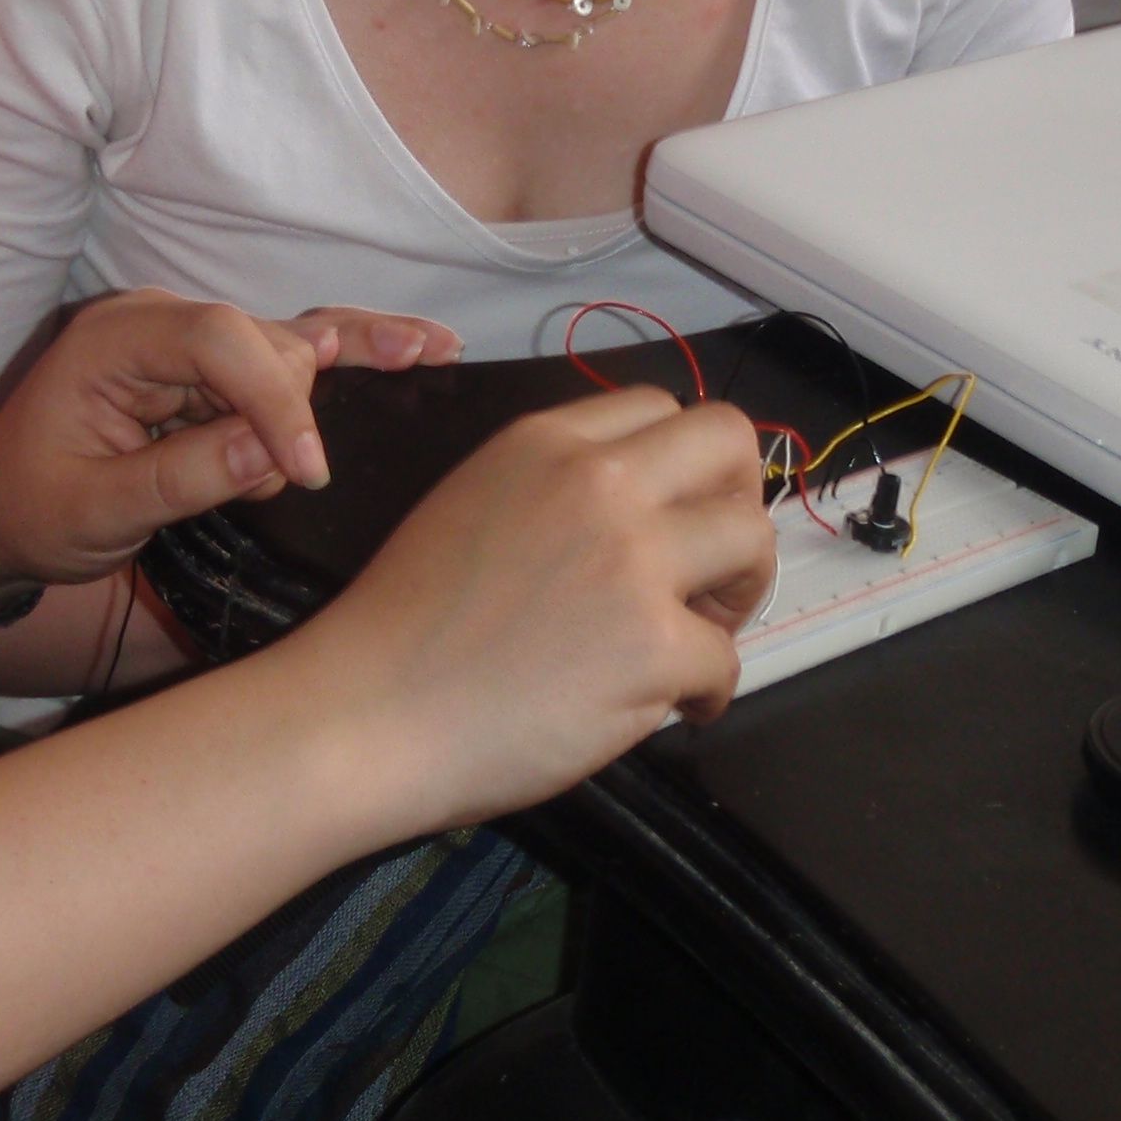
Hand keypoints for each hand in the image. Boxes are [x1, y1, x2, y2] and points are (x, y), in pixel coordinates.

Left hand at [0, 289, 459, 603]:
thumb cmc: (31, 512)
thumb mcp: (93, 513)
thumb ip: (180, 478)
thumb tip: (270, 454)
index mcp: (115, 341)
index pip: (218, 343)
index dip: (272, 400)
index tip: (303, 470)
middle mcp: (159, 322)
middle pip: (263, 341)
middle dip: (294, 406)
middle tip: (290, 480)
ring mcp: (191, 340)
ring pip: (288, 343)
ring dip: (340, 372)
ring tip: (433, 354)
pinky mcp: (215, 367)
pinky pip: (291, 354)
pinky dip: (350, 355)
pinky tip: (421, 345)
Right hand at [275, 388, 775, 838]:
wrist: (366, 714)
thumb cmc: (403, 626)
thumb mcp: (473, 503)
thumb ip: (553, 488)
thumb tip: (635, 515)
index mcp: (546, 442)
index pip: (661, 406)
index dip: (682, 465)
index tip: (671, 518)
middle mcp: (599, 482)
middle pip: (730, 441)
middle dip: (740, 499)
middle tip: (711, 565)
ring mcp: (632, 561)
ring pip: (754, 540)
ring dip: (739, 592)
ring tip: (695, 637)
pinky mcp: (654, 646)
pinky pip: (728, 658)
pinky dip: (709, 691)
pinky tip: (674, 709)